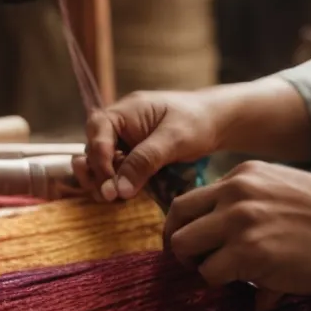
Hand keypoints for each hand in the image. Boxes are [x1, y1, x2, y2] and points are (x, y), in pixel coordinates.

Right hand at [73, 90, 224, 202]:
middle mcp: (119, 125)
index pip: (97, 132)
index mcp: (124, 111)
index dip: (99, 160)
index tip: (109, 186)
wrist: (217, 122)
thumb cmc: (197, 122)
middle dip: (96, 173)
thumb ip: (144, 161)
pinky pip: (116, 170)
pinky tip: (120, 196)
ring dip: (101, 181)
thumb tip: (118, 190)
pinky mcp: (132, 156)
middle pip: (93, 149)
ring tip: (109, 199)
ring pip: (100, 162)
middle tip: (106, 196)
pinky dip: (115, 183)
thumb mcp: (173, 139)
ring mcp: (124, 141)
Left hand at [162, 161, 310, 310]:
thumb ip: (256, 217)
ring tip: (227, 278)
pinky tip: (252, 288)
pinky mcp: (248, 252)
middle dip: (180, 249)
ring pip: (186, 248)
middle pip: (177, 222)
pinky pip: (212, 274)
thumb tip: (241, 242)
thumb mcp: (286, 197)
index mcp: (242, 176)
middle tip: (195, 266)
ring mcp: (238, 221)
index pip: (189, 200)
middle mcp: (234, 193)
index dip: (182, 227)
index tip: (190, 246)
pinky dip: (225, 286)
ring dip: (202, 268)